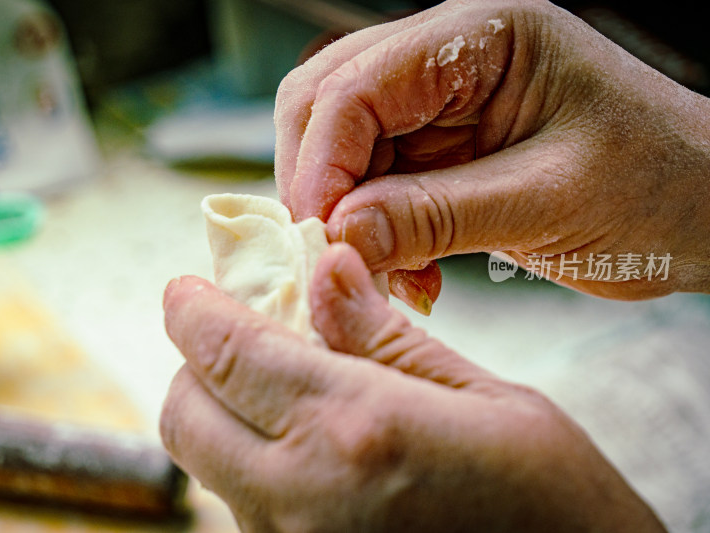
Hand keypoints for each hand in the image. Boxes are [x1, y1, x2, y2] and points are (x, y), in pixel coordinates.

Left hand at [160, 243, 664, 531]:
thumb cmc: (557, 504)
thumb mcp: (489, 401)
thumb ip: (389, 337)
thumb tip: (326, 267)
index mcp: (356, 429)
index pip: (226, 354)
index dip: (192, 311)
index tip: (184, 289)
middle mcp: (303, 496)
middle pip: (185, 415)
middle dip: (197, 364)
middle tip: (243, 334)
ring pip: (209, 463)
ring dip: (227, 414)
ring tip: (290, 389)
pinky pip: (245, 506)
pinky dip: (256, 463)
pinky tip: (314, 448)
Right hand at [275, 0, 709, 301]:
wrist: (704, 208)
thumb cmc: (660, 184)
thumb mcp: (551, 200)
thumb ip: (439, 214)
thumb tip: (342, 234)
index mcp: (484, 37)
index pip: (358, 83)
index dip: (322, 162)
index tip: (318, 235)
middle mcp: (449, 60)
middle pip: (328, 102)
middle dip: (320, 183)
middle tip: (336, 254)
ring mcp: (441, 106)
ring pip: (344, 150)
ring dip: (348, 216)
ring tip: (389, 274)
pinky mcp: (443, 152)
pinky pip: (376, 186)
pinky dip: (376, 234)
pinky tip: (411, 273)